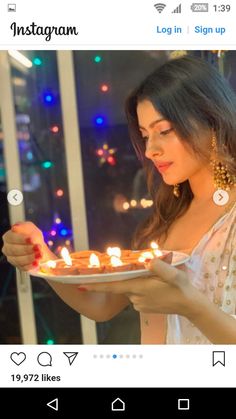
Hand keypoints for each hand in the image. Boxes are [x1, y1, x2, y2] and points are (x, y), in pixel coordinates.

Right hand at [2, 221, 48, 270]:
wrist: (40, 248)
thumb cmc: (33, 236)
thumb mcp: (31, 228)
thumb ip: (24, 227)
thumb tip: (15, 227)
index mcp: (8, 237)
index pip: (10, 238)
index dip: (20, 239)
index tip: (31, 239)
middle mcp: (7, 249)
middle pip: (14, 250)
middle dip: (27, 249)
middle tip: (38, 247)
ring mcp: (12, 259)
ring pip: (18, 260)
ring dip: (30, 257)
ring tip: (40, 254)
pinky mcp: (19, 267)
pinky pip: (23, 268)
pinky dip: (31, 265)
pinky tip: (37, 263)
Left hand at [78, 257, 198, 316]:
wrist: (190, 305)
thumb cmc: (181, 288)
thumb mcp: (175, 274)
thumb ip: (161, 268)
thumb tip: (149, 261)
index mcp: (139, 288)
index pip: (112, 286)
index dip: (96, 285)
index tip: (80, 284)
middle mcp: (135, 297)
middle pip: (122, 284)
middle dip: (125, 277)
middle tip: (140, 272)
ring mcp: (139, 304)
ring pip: (130, 288)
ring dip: (137, 282)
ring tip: (155, 280)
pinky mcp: (143, 307)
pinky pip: (136, 295)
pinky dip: (141, 289)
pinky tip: (155, 287)